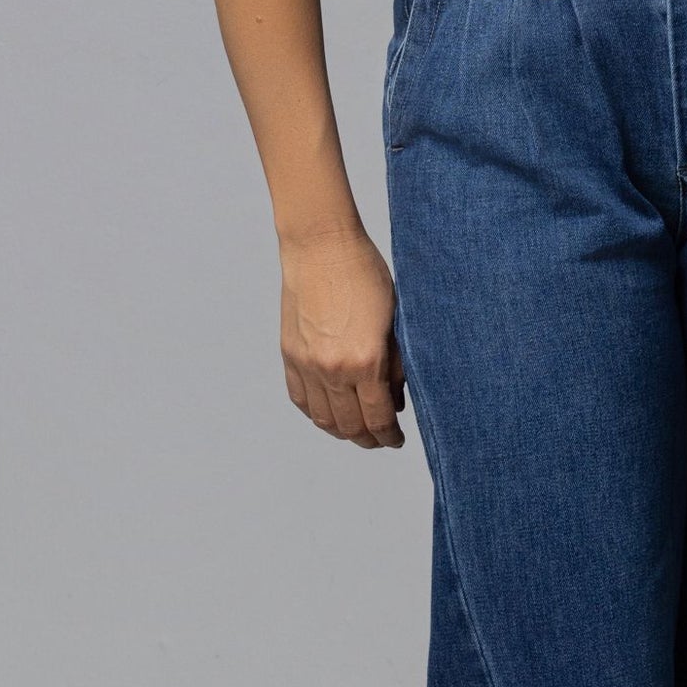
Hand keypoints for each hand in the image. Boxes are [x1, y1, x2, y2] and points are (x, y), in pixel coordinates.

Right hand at [279, 223, 407, 447]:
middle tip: (381, 438)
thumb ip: (397, 364)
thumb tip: (396, 399)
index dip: (390, 436)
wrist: (321, 247)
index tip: (397, 439)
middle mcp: (333, 369)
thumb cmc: (365, 273)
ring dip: (342, 431)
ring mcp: (307, 364)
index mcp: (366, 361)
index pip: (378, 419)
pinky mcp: (290, 355)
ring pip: (323, 419)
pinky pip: (300, 400)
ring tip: (357, 429)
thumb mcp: (395, 319)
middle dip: (369, 439)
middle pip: (350, 426)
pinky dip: (316, 413)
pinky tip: (330, 411)